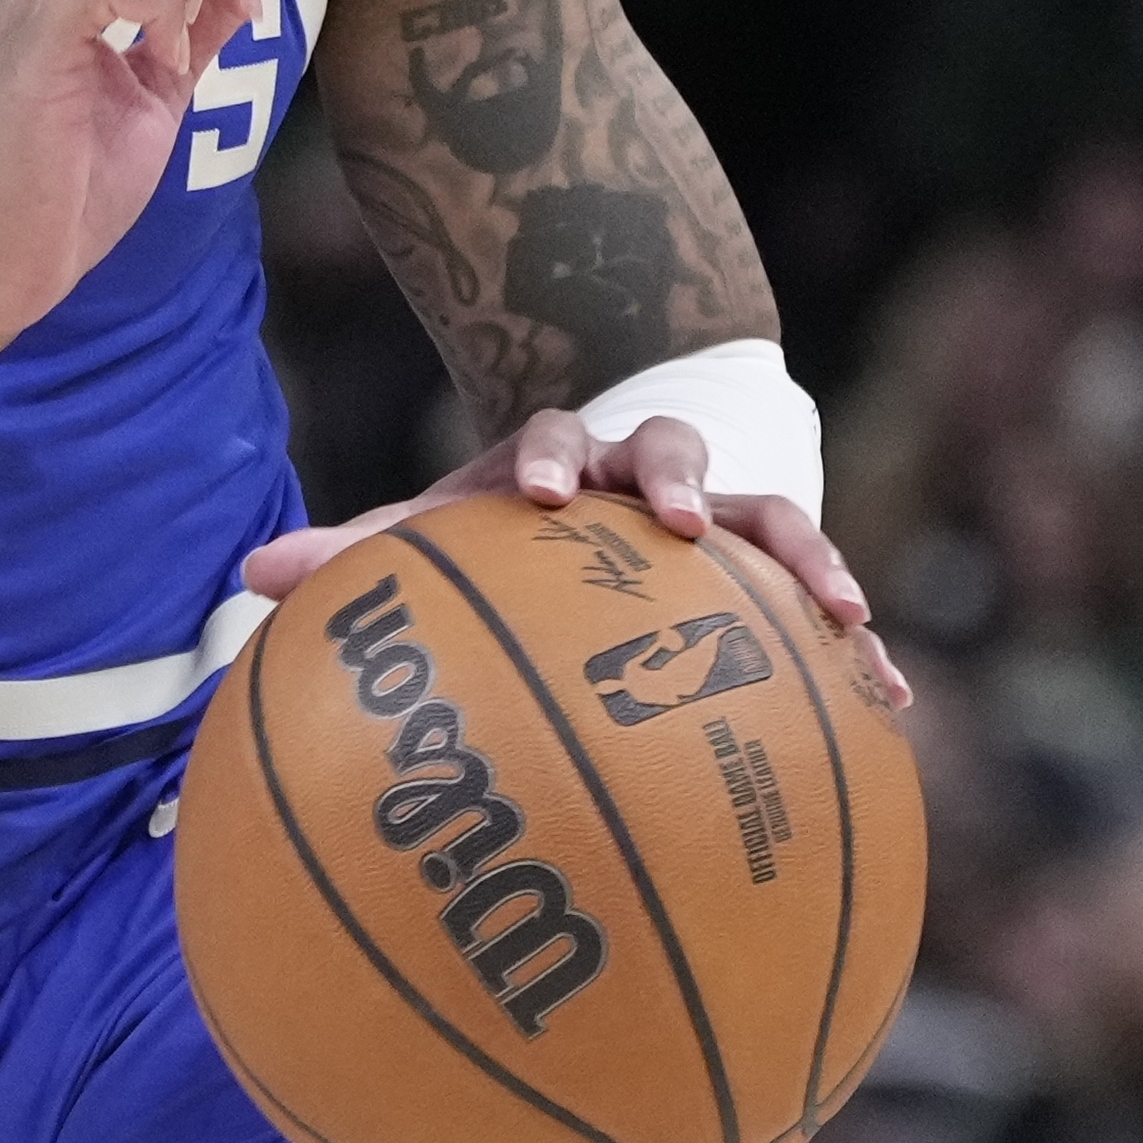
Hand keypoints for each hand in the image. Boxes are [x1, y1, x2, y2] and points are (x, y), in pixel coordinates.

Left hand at [239, 405, 908, 708]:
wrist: (594, 496)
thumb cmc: (501, 537)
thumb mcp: (435, 538)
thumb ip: (356, 558)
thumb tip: (252, 575)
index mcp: (558, 461)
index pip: (545, 439)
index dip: (541, 459)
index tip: (533, 495)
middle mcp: (643, 477)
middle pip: (670, 454)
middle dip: (677, 482)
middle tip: (682, 522)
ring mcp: (722, 519)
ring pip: (774, 516)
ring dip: (806, 558)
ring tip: (840, 615)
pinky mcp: (773, 579)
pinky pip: (824, 608)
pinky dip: (859, 650)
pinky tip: (889, 704)